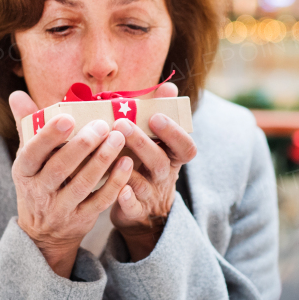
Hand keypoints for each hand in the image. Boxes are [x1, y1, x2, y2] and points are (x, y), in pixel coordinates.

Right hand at [9, 90, 132, 277]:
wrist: (45, 233)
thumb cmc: (40, 181)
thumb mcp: (28, 158)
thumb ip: (27, 125)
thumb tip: (17, 94)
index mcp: (24, 171)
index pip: (32, 152)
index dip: (48, 137)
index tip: (68, 117)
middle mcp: (39, 192)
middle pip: (59, 168)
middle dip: (81, 146)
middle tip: (102, 125)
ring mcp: (60, 209)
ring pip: (82, 184)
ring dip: (102, 160)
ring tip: (119, 138)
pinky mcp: (81, 220)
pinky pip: (100, 201)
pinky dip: (114, 183)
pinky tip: (127, 163)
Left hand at [109, 82, 196, 261]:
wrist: (142, 212)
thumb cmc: (144, 165)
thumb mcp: (155, 142)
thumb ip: (160, 114)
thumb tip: (169, 87)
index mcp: (171, 157)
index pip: (185, 147)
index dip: (174, 132)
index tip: (156, 116)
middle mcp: (164, 176)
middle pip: (160, 162)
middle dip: (142, 142)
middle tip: (122, 124)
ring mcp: (150, 195)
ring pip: (145, 183)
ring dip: (130, 166)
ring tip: (113, 149)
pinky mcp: (135, 211)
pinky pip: (134, 207)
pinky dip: (128, 200)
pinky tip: (119, 190)